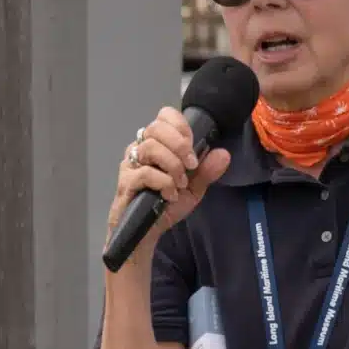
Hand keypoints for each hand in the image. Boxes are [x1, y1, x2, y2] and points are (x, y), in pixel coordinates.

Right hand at [108, 106, 229, 241]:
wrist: (146, 232)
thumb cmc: (165, 206)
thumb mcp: (192, 189)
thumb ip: (206, 171)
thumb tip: (224, 153)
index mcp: (157, 144)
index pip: (164, 116)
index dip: (180, 126)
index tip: (192, 146)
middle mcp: (140, 148)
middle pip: (156, 128)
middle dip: (179, 145)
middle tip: (190, 166)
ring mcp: (130, 164)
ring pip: (151, 148)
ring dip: (173, 166)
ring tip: (180, 185)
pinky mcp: (125, 182)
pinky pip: (145, 173)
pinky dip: (163, 183)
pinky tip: (169, 196)